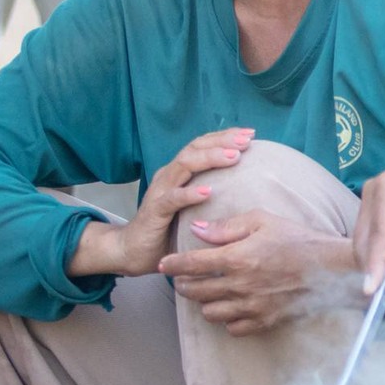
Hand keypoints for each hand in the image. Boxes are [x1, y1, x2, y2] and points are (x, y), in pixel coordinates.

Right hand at [68, 128, 251, 279]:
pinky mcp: (154, 211)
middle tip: (247, 140)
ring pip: (184, 165)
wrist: (133, 251)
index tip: (251, 134)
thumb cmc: (169, 229)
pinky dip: (190, 193)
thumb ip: (213, 194)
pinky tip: (208, 192)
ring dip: (210, 159)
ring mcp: (161, 191)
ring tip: (233, 157)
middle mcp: (169, 175)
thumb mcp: (195, 207)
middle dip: (222, 141)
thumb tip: (248, 187)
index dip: (225, 136)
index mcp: (179, 172)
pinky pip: (172, 199)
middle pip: (195, 148)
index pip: (202, 145)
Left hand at [159, 210, 358, 336]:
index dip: (172, 264)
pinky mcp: (265, 321)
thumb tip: (197, 229)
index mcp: (237, 258)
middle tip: (182, 277)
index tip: (163, 264)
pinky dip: (227, 319)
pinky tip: (231, 307)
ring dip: (203, 302)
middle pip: (195, 291)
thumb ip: (227, 227)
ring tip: (206, 292)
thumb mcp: (263, 220)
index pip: (192, 264)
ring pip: (209, 312)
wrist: (331, 268)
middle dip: (182, 283)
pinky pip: (233, 328)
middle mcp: (240, 286)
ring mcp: (252, 306)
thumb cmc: (298, 238)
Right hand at [352, 144, 384, 299]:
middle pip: (366, 241)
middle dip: (379, 268)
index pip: (379, 235)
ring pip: (367, 243)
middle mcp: (373, 190)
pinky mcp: (375, 209)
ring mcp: (372, 199)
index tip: (371, 292)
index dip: (375, 265)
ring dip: (382, 262)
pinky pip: (373, 239)